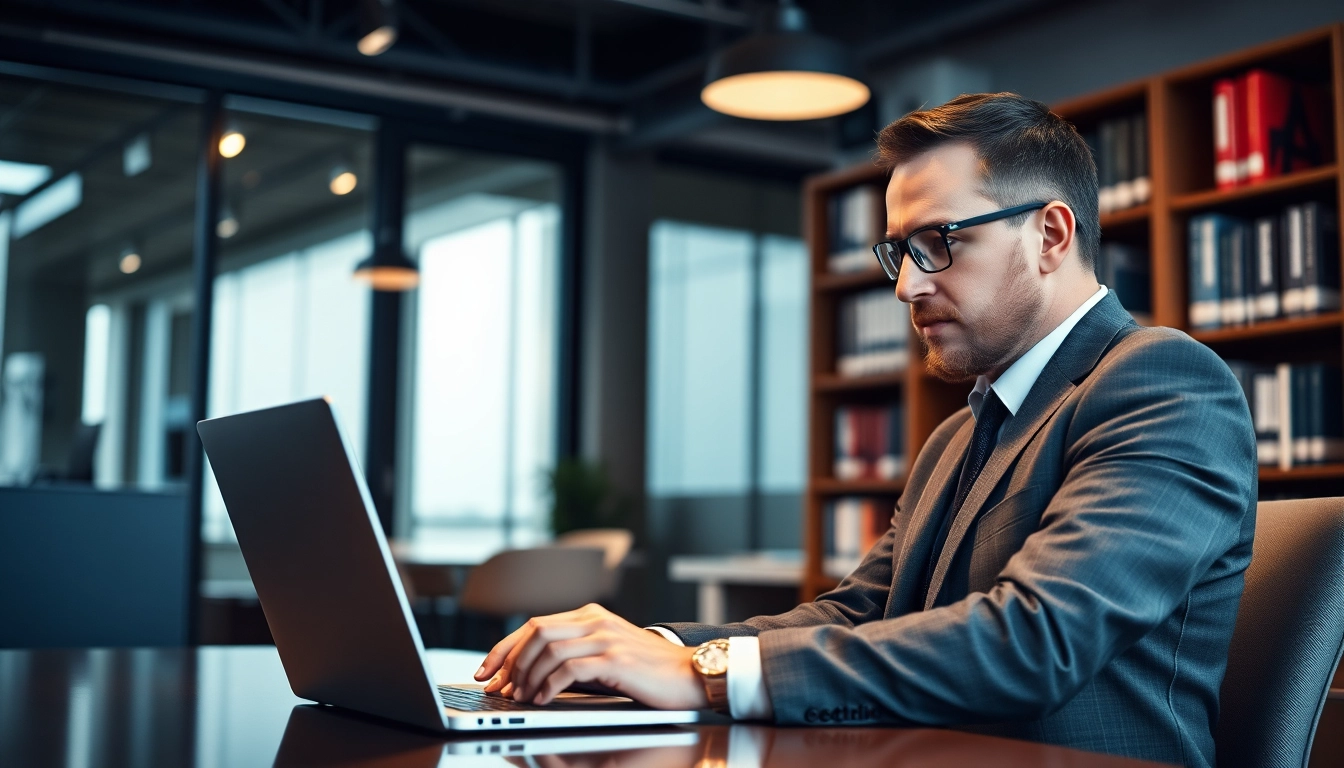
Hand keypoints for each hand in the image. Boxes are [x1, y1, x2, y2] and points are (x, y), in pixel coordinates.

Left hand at [472, 603, 709, 709]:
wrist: (690, 673)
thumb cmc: (648, 670)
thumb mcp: (606, 655)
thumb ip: (574, 655)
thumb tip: (530, 674)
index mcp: (589, 615)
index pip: (533, 625)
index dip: (503, 648)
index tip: (485, 670)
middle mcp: (594, 620)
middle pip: (534, 631)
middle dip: (508, 662)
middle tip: (497, 687)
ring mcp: (605, 637)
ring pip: (548, 650)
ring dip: (526, 676)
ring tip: (519, 698)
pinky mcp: (615, 658)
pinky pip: (569, 669)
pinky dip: (548, 686)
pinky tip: (542, 700)